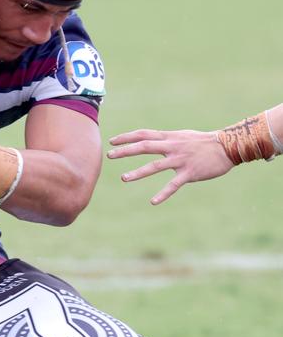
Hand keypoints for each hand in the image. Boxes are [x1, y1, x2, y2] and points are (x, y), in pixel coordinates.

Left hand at [107, 128, 234, 203]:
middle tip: (110, 155)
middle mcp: (172, 147)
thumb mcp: (182, 136)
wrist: (227, 146)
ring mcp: (180, 160)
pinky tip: (153, 201)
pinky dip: (163, 193)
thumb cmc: (203, 142)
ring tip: (123, 178)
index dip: (127, 137)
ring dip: (138, 172)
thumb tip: (152, 140)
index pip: (143, 134)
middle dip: (126, 151)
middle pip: (144, 146)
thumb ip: (167, 139)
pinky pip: (174, 184)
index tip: (112, 141)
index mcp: (169, 138)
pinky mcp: (190, 173)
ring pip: (155, 166)